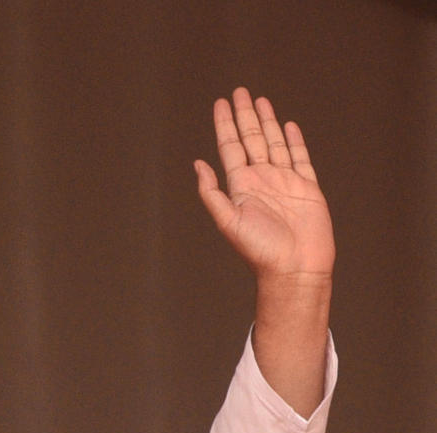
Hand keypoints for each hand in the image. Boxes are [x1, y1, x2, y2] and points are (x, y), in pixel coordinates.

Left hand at [195, 88, 331, 417]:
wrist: (294, 267)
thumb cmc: (260, 249)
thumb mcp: (228, 221)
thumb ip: (212, 193)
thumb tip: (197, 165)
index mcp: (241, 185)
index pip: (230, 146)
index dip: (225, 124)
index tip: (221, 102)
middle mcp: (261, 180)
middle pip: (252, 138)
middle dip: (245, 115)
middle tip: (239, 91)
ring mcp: (285, 181)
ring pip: (275, 143)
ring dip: (268, 122)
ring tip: (261, 101)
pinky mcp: (307, 187)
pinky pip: (300, 158)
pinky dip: (294, 141)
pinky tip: (288, 126)